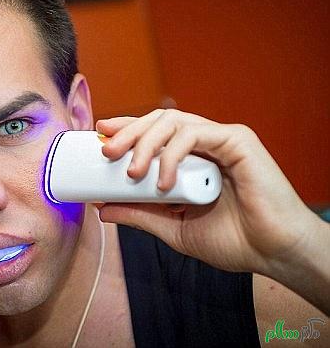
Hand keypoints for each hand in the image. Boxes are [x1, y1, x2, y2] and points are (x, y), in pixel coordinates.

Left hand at [96, 109, 325, 276]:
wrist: (272, 253)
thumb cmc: (232, 240)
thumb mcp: (173, 228)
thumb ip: (140, 215)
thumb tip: (103, 208)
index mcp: (189, 159)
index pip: (152, 133)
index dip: (126, 129)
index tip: (101, 134)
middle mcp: (203, 144)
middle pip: (157, 121)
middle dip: (127, 133)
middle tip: (107, 152)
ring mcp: (220, 139)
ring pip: (172, 121)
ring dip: (145, 142)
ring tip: (133, 172)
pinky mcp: (237, 140)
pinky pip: (195, 133)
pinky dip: (173, 154)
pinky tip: (166, 182)